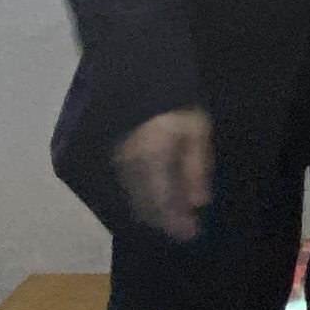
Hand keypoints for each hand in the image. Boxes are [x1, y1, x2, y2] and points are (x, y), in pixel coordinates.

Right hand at [114, 108, 212, 241]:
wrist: (139, 76)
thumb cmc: (175, 101)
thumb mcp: (196, 129)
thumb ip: (197, 167)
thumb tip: (199, 202)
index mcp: (151, 158)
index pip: (162, 203)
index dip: (175, 223)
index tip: (191, 234)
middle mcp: (128, 165)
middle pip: (145, 206)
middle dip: (164, 221)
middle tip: (184, 228)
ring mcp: (114, 161)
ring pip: (133, 199)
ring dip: (153, 212)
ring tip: (173, 216)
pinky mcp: (110, 157)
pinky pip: (125, 188)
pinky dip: (142, 199)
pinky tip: (156, 199)